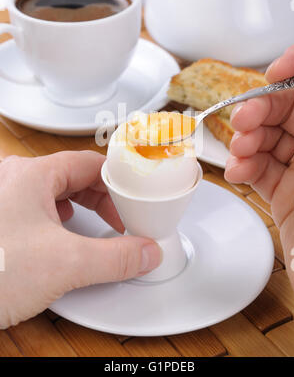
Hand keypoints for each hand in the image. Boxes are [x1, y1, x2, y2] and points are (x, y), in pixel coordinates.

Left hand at [0, 151, 160, 328]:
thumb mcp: (66, 264)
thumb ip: (117, 257)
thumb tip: (147, 252)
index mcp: (32, 174)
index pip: (90, 163)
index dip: (118, 181)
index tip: (135, 199)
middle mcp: (14, 179)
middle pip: (73, 176)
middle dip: (102, 198)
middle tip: (120, 218)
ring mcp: (3, 197)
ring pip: (54, 191)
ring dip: (80, 206)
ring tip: (96, 223)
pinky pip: (36, 206)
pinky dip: (58, 217)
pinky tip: (61, 232)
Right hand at [225, 44, 293, 299]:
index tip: (277, 69)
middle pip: (289, 109)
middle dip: (262, 108)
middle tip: (245, 118)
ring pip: (269, 138)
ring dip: (247, 139)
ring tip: (240, 149)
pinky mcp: (286, 195)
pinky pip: (258, 170)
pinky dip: (243, 167)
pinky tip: (239, 172)